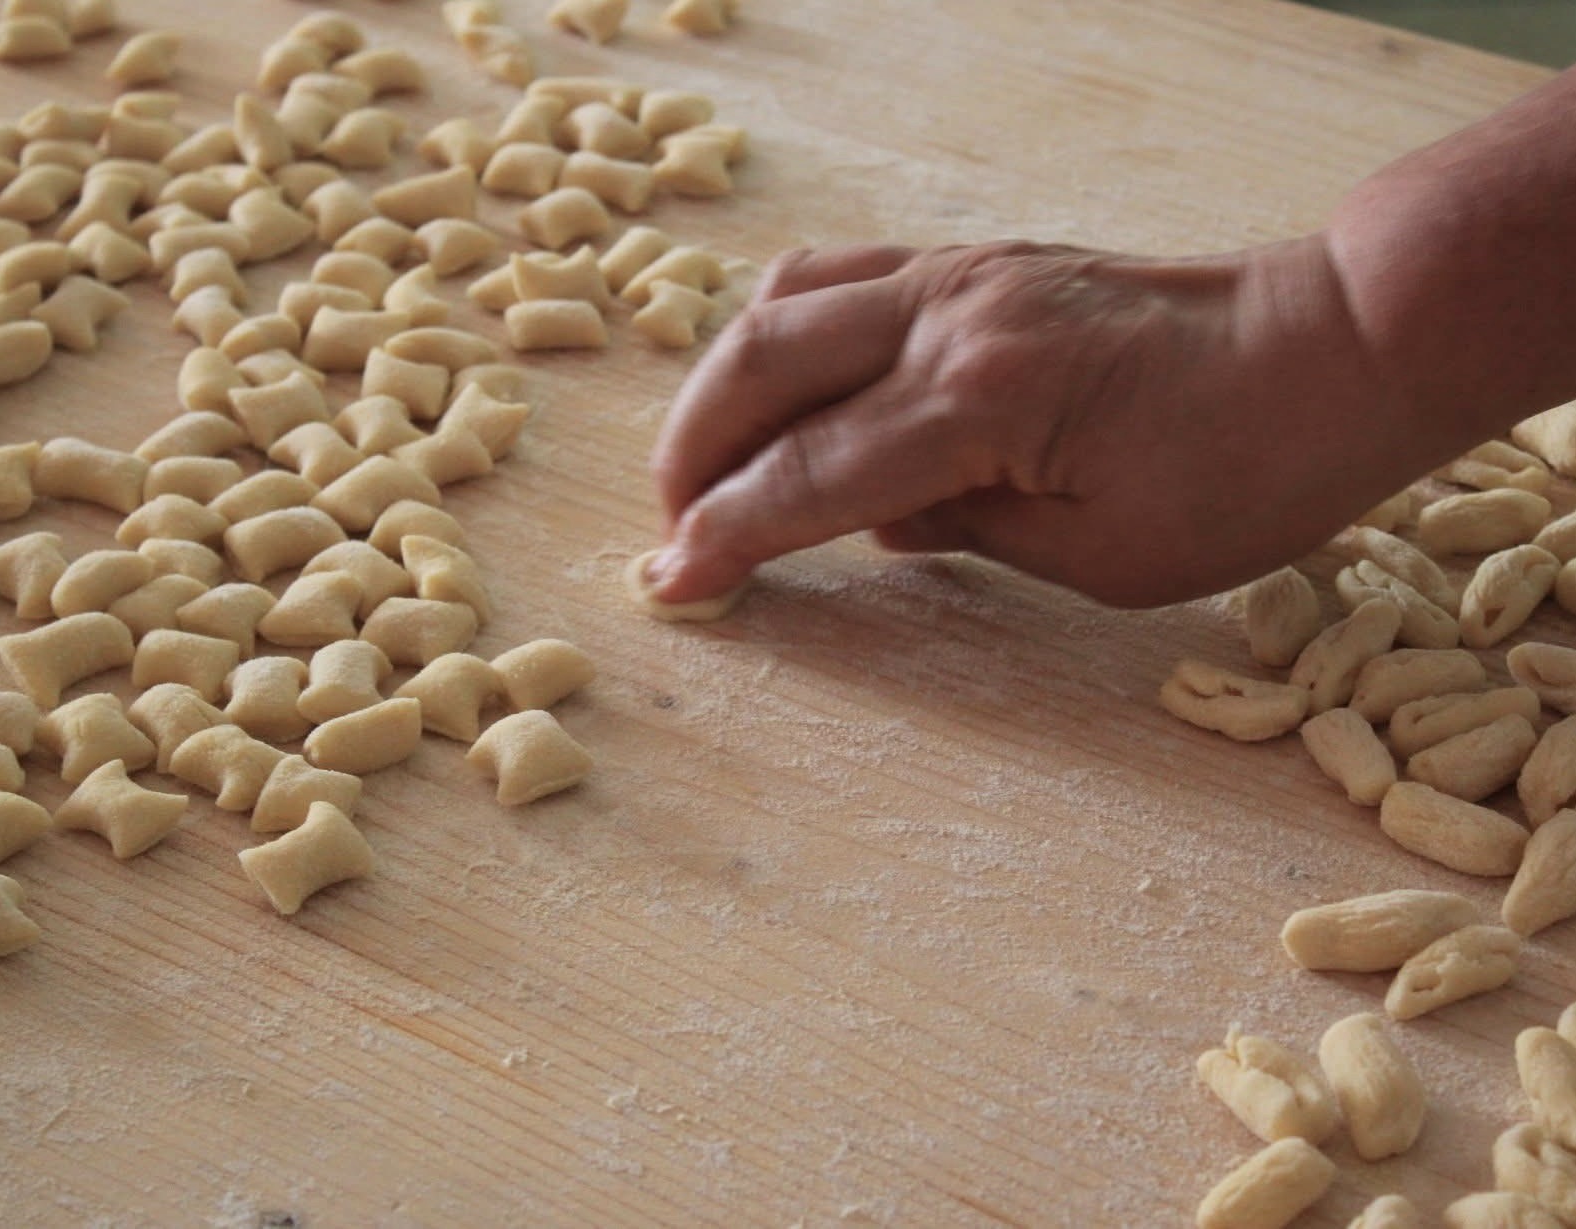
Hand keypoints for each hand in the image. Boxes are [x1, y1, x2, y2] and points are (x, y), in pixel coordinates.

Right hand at [646, 237, 1445, 608]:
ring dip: (724, 386)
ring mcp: (961, 272)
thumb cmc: (1246, 469)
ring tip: (705, 460)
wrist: (1334, 344)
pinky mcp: (980, 260)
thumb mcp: (1104, 552)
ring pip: (784, 305)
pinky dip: (785, 331)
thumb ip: (964, 528)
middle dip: (693, 456)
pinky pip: (841, 276)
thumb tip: (869, 520)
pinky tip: (781, 383)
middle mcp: (952, 316)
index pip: (809, 477)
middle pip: (763, 371)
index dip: (727, 536)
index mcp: (984, 400)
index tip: (671, 585)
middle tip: (670, 530)